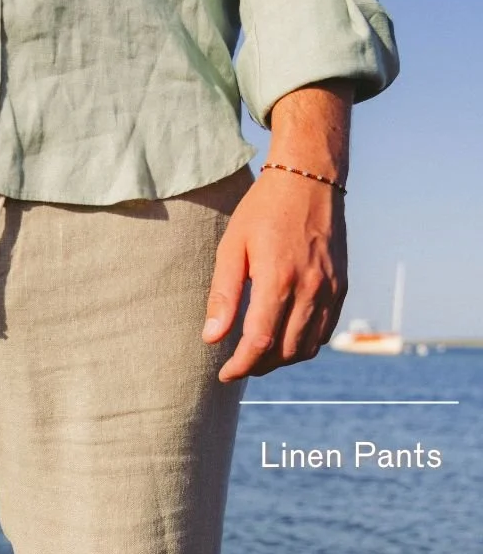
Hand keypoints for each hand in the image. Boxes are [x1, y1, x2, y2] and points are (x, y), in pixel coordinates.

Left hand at [202, 168, 346, 381]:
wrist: (309, 178)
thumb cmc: (263, 211)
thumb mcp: (232, 247)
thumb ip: (223, 295)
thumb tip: (212, 339)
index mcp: (279, 278)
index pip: (259, 341)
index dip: (241, 366)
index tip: (224, 375)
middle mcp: (310, 287)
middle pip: (284, 351)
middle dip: (258, 366)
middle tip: (238, 364)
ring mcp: (330, 289)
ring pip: (306, 347)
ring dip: (281, 360)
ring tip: (258, 354)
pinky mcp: (341, 287)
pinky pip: (324, 332)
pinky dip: (303, 345)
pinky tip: (283, 338)